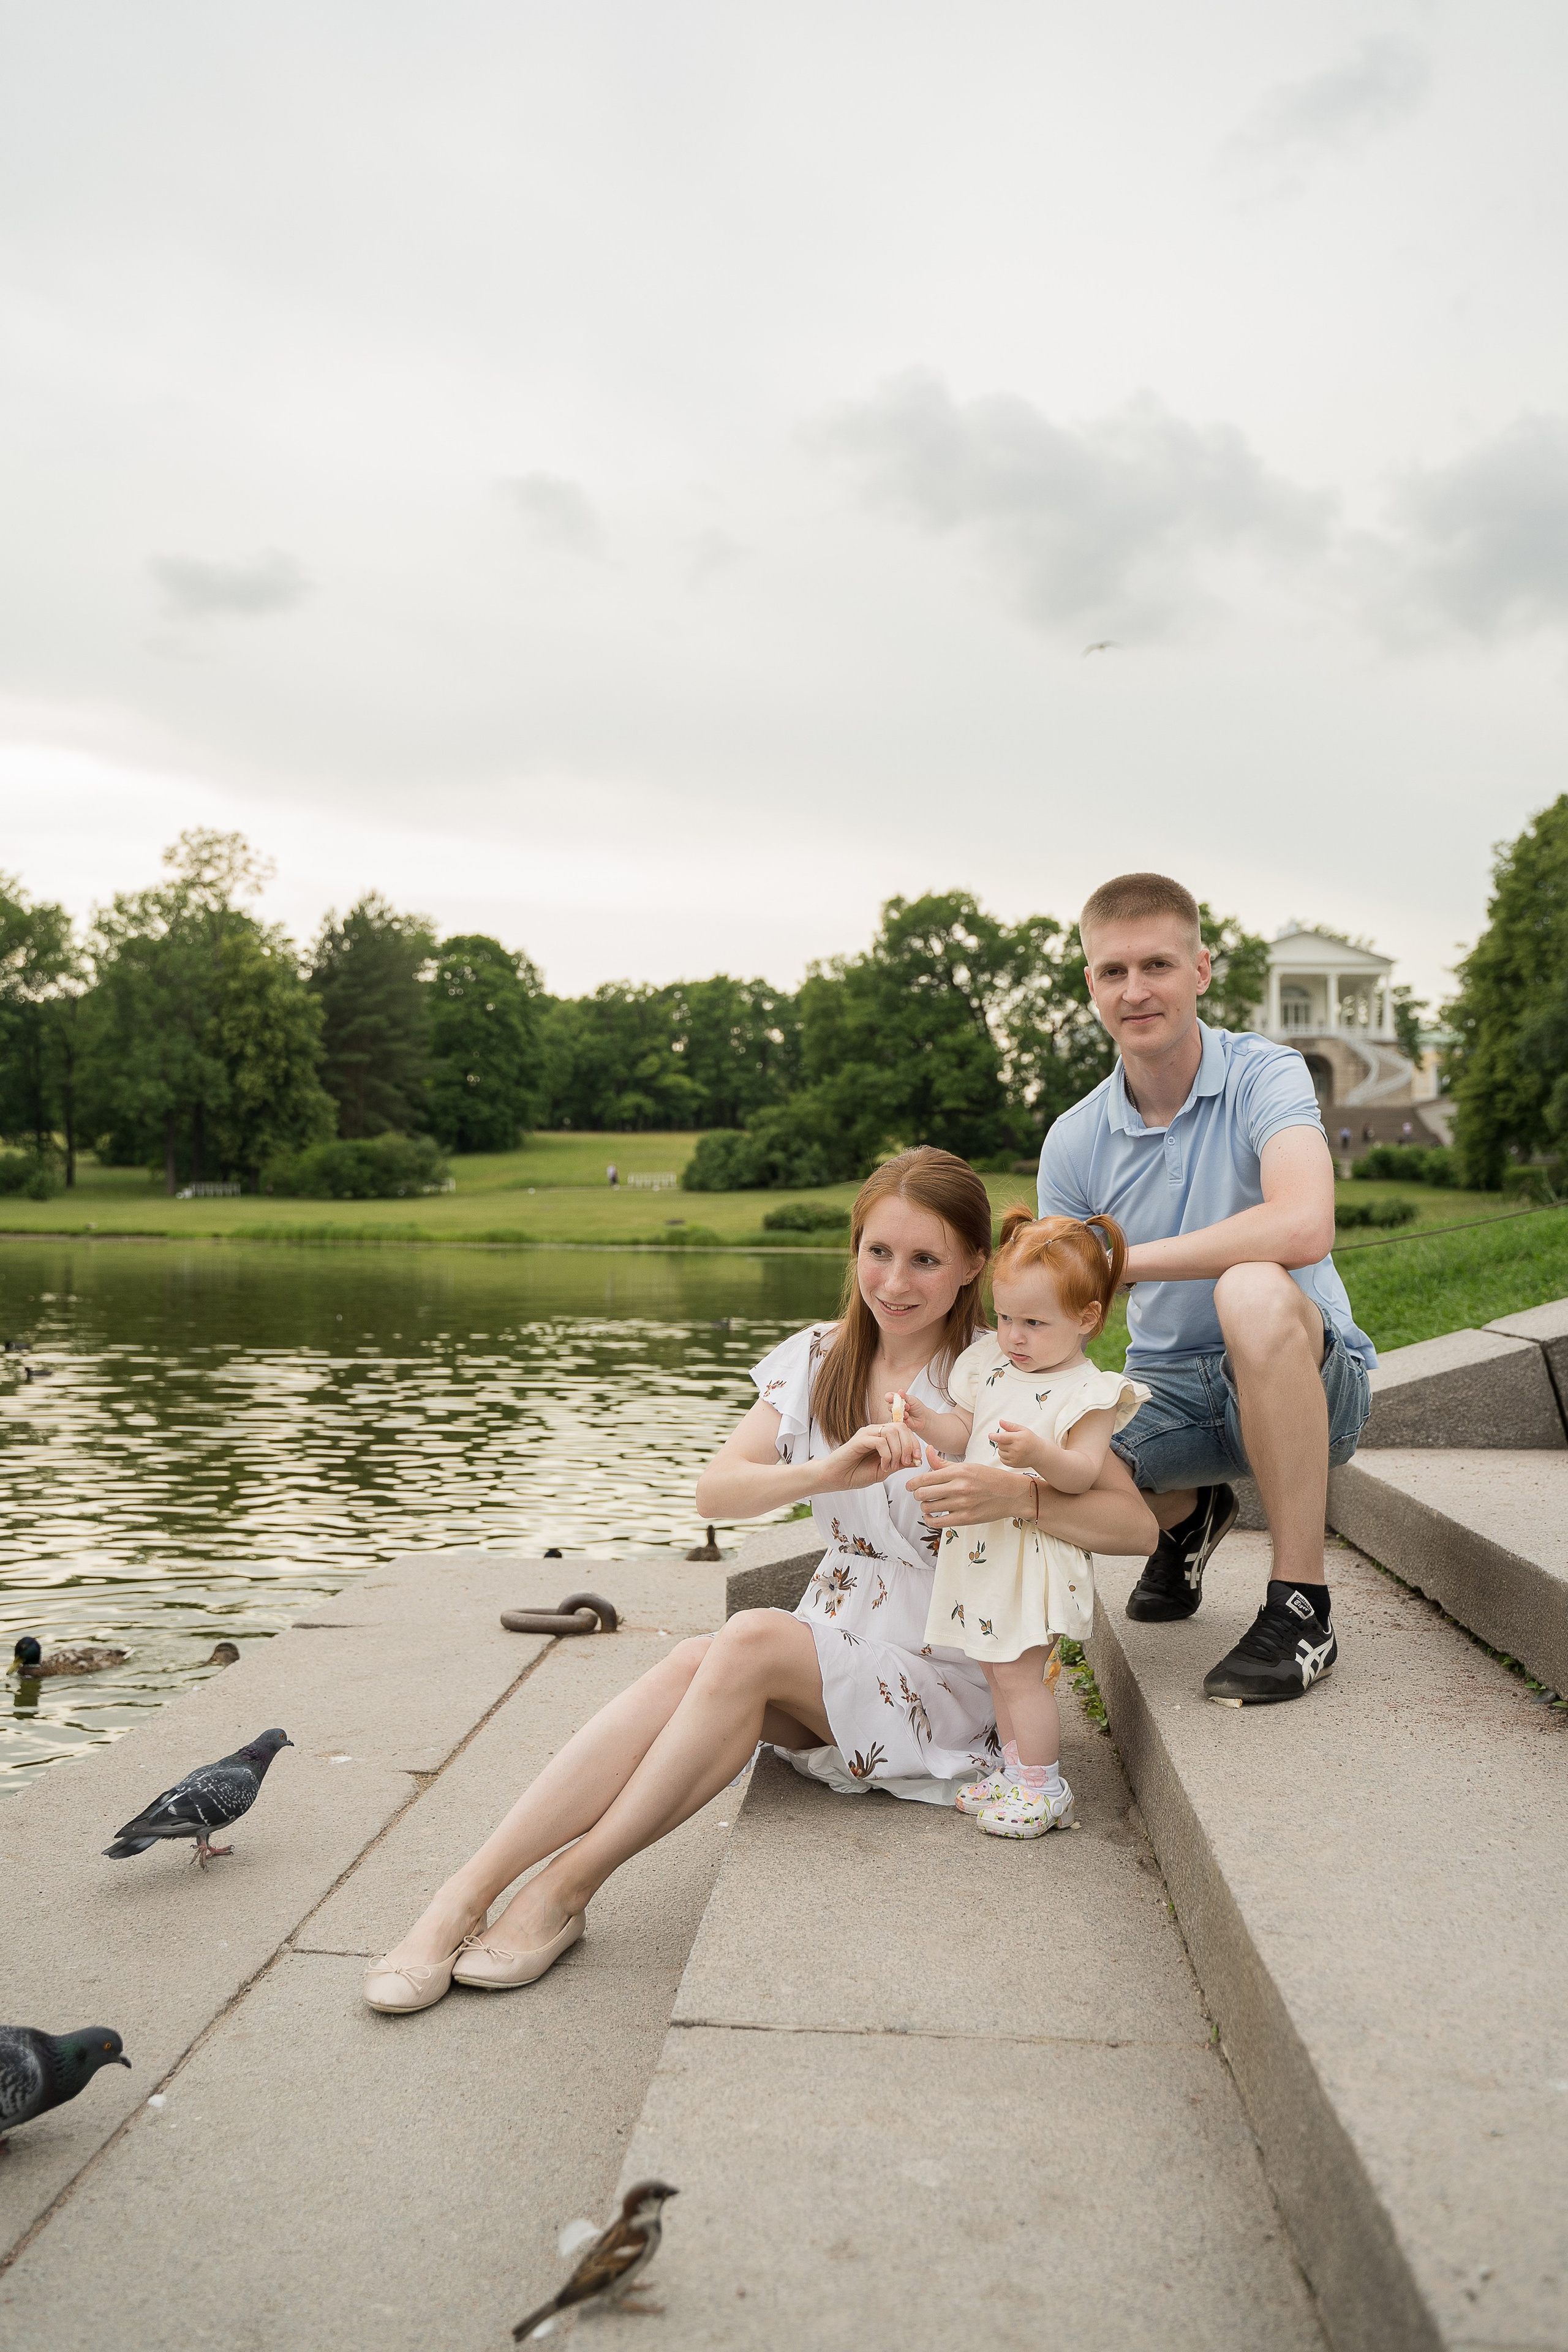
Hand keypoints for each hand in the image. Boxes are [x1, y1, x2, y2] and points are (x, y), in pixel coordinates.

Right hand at [828, 1420, 923, 1490]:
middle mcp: (875, 1431)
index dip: (914, 1443)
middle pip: (900, 1427)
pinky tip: (883, 1465)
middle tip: (907, 1461)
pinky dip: (886, 1455)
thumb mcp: (885, 1470)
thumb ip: (899, 1463)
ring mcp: (866, 1433)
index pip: (904, 1430)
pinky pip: (880, 1441)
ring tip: (892, 1466)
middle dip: (909, 1445)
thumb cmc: (857, 1474)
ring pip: (891, 1432)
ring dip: (897, 1451)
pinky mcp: (859, 1439)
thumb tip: (916, 1460)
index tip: (917, 1459)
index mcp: (882, 1436)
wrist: (836, 1478)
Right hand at [884, 1388, 933, 1437]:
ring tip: (907, 1412)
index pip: (889, 1397)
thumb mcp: (912, 1400)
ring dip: (900, 1413)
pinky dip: (903, 1419)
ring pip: (893, 1414)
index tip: (892, 1398)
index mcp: (897, 1400)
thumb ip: (905, 1396)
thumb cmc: (917, 1407)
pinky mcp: (899, 1423)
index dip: (889, 1397)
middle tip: (906, 1405)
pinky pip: (898, 1421)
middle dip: (896, 1405)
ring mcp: (897, 1415)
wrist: (924, 1418)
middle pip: (889, 1406)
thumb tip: (900, 1391)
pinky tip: (908, 1418)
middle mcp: (895, 1408)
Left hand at [907, 1446, 1034, 1529]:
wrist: (1011, 1494)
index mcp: (959, 1471)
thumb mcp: (967, 1466)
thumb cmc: (988, 1478)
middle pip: (923, 1493)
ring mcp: (963, 1504)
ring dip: (924, 1506)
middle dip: (917, 1495)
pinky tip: (932, 1516)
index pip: (926, 1478)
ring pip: (929, 1507)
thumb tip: (927, 1450)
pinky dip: (930, 1520)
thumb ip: (943, 1462)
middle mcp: (959, 1487)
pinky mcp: (966, 1518)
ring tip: (928, 1504)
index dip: (912, 1483)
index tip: (909, 1486)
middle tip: (918, 1495)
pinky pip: (939, 1522)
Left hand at [992, 1420, 1046, 1473]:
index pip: (1002, 1437)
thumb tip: (1000, 1422)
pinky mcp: (1013, 1464)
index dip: (994, 1436)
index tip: (990, 1435)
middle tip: (1010, 1439)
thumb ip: (1011, 1426)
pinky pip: (1002, 1459)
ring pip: (1000, 1452)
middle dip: (1002, 1441)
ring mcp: (1014, 1458)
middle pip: (1000, 1444)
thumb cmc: (1031, 1440)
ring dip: (1002, 1448)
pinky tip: (1011, 1452)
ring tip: (1012, 1446)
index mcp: (1018, 1439)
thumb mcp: (1023, 1430)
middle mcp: (1016, 1449)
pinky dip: (1004, 1456)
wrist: (1039, 1454)